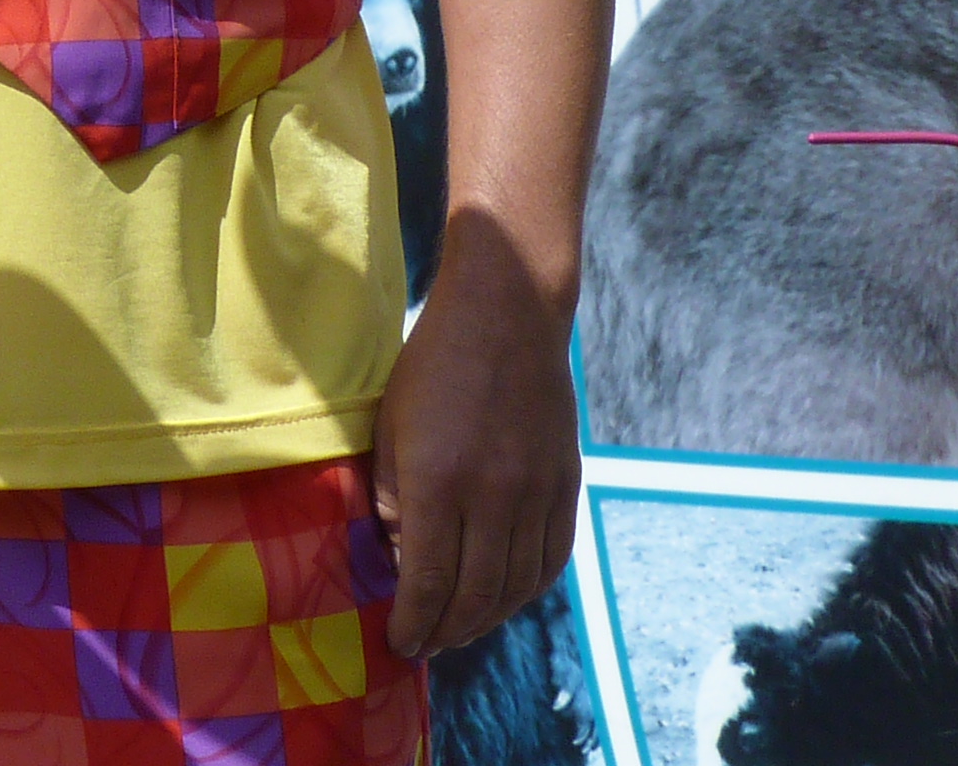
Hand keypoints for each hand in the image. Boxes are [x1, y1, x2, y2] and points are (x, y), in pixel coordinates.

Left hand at [368, 219, 578, 657]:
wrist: (507, 312)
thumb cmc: (432, 366)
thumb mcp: (391, 429)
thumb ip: (391, 500)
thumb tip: (399, 560)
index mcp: (438, 482)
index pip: (427, 582)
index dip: (413, 623)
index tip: (399, 642)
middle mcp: (493, 496)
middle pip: (474, 597)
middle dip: (446, 632)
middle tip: (426, 644)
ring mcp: (536, 492)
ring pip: (517, 587)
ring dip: (487, 620)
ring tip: (460, 628)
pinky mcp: (566, 483)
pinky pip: (552, 558)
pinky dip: (528, 590)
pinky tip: (506, 598)